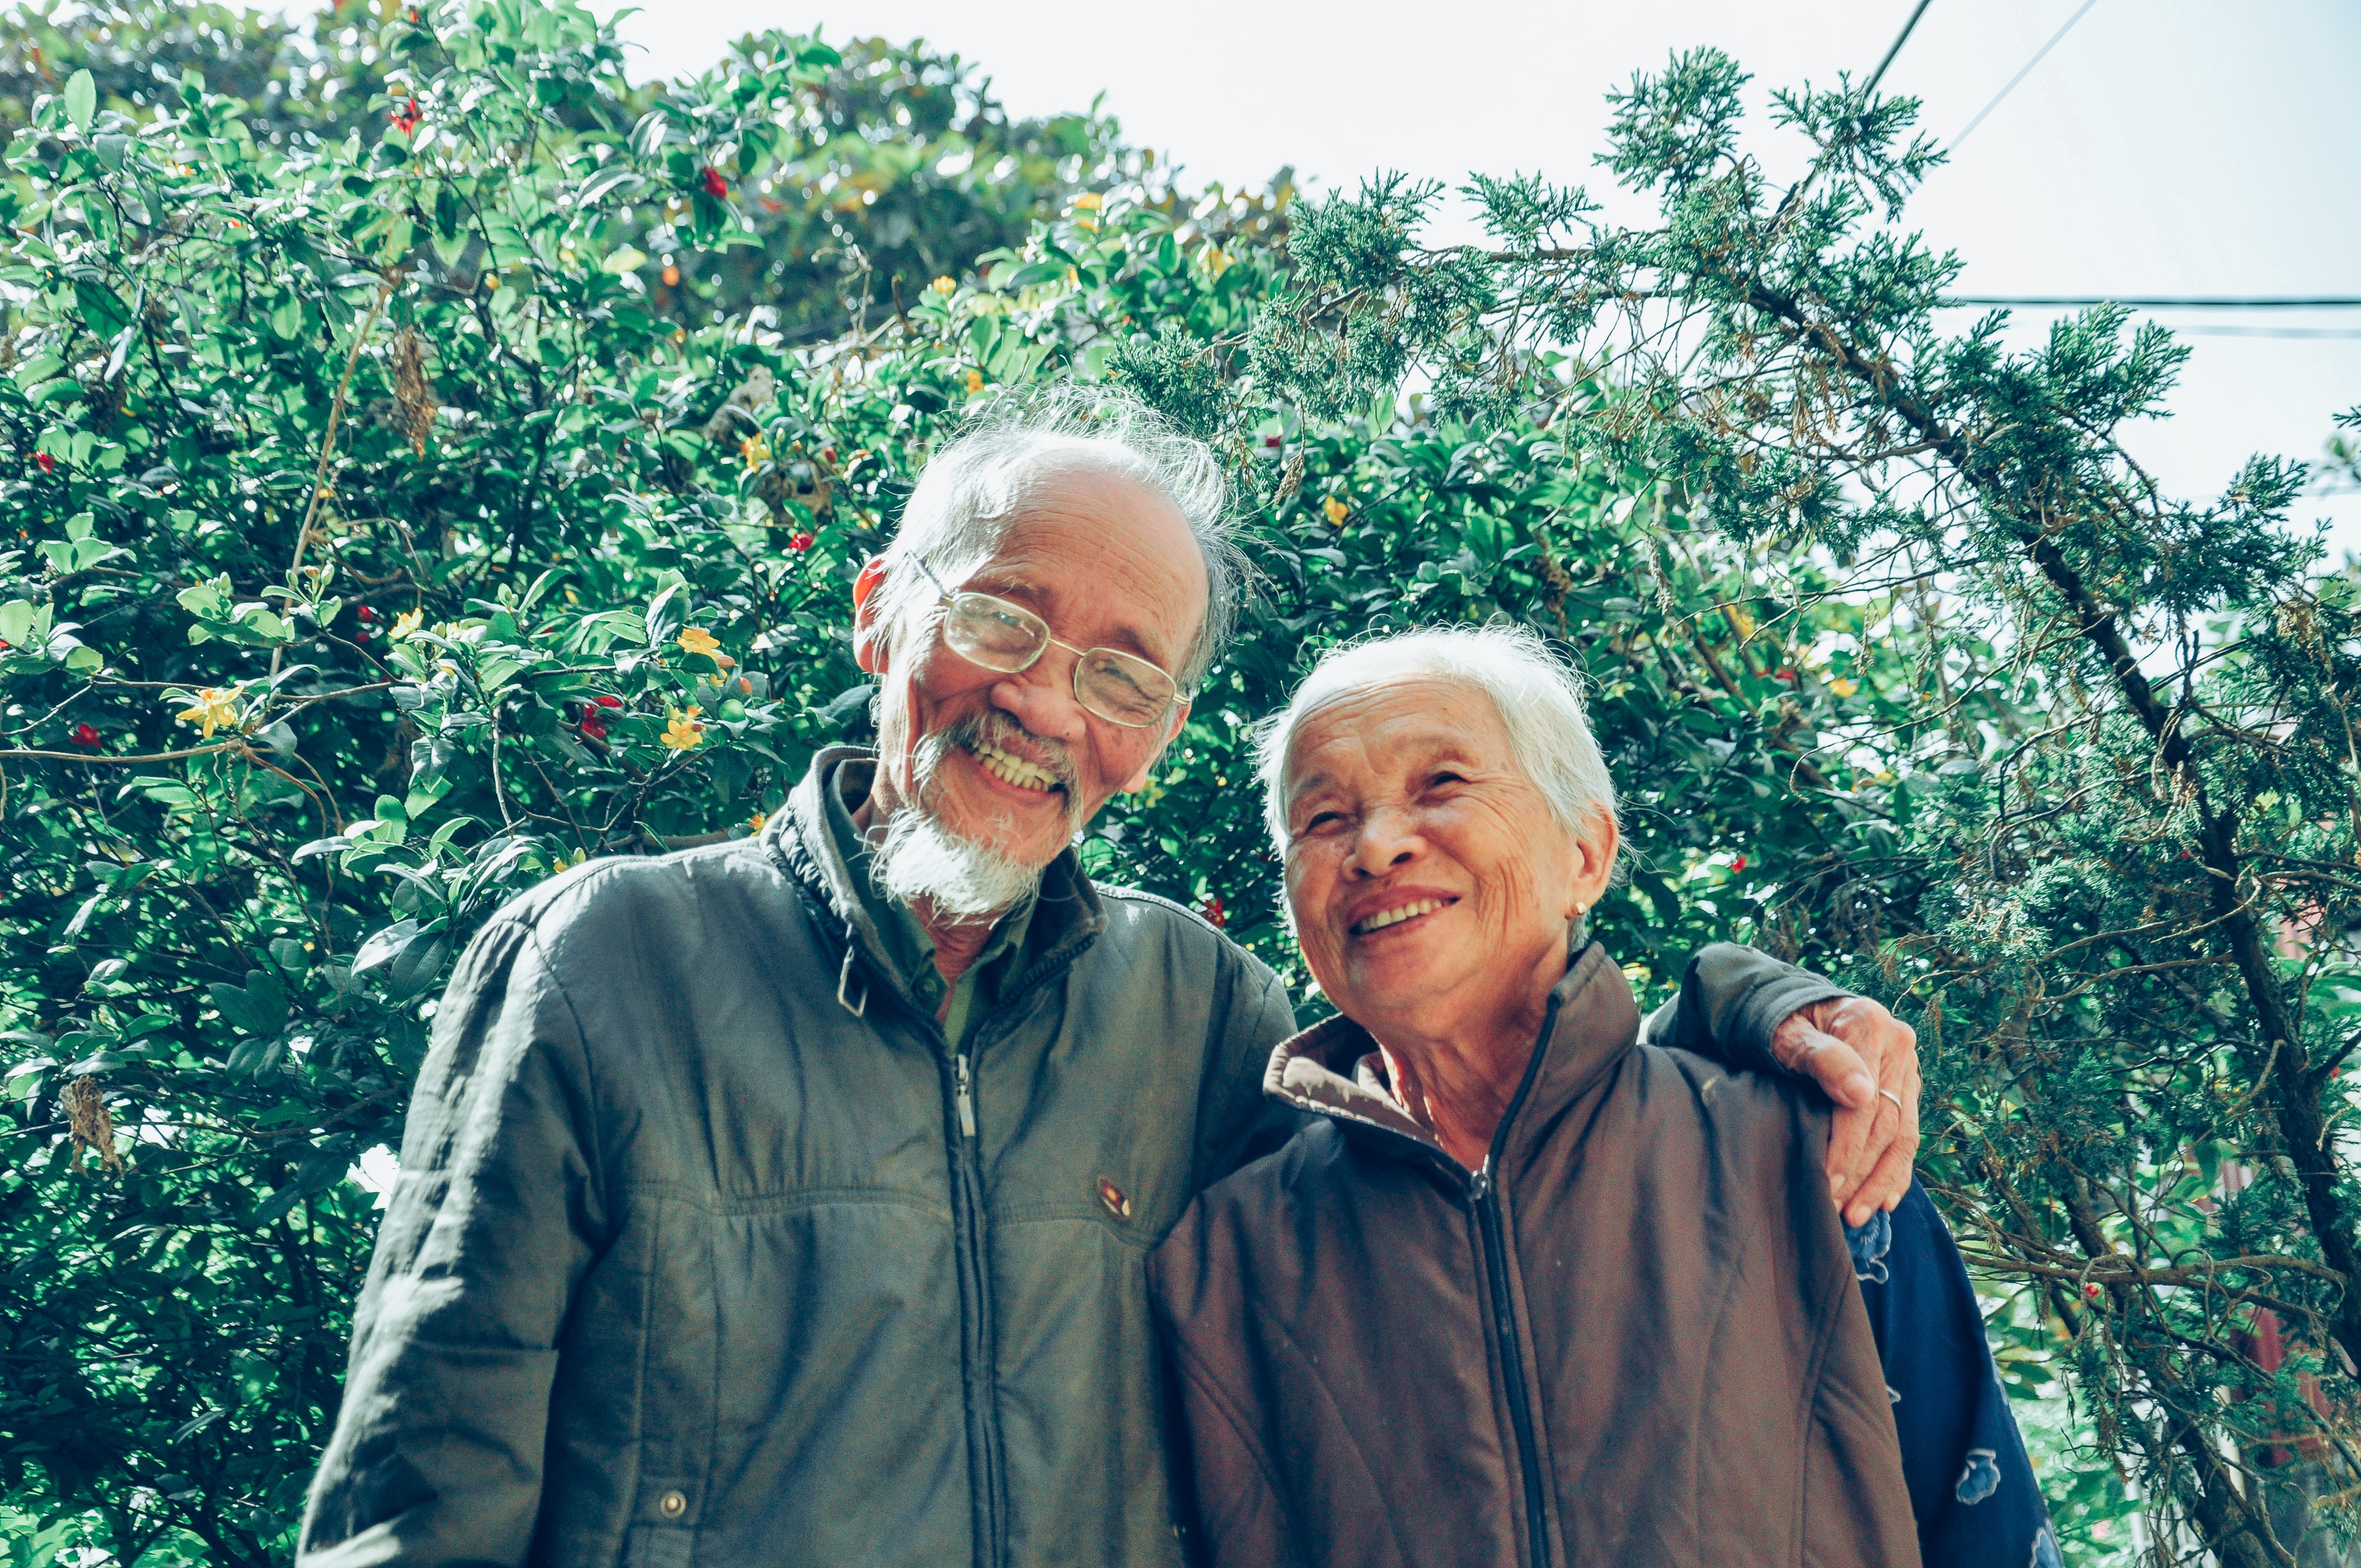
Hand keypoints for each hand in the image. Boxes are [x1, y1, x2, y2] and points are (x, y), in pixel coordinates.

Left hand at [1769, 994, 1920, 1226]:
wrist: (1795, 1008)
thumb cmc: (1781, 1023)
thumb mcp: (1787, 1034)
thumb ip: (1821, 1058)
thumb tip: (1860, 1093)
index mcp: (1869, 1023)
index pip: (1865, 1102)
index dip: (1847, 1147)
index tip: (1826, 1183)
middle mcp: (1898, 1043)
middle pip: (1886, 1123)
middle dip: (1861, 1173)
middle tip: (1837, 1210)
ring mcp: (1906, 1066)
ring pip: (1903, 1135)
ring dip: (1881, 1181)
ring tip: (1857, 1215)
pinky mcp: (1906, 1086)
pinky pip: (1909, 1134)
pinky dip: (1897, 1171)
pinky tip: (1885, 1201)